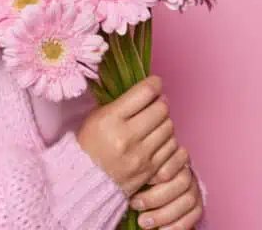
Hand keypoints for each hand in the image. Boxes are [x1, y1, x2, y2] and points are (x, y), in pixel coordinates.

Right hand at [76, 76, 175, 195]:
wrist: (88, 179)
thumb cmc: (90, 143)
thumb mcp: (96, 117)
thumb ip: (121, 104)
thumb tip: (147, 92)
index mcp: (110, 119)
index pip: (144, 93)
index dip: (154, 84)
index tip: (155, 83)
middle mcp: (127, 136)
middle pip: (161, 109)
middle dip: (161, 102)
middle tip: (156, 103)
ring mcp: (141, 154)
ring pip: (169, 127)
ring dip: (165, 121)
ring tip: (156, 121)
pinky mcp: (152, 169)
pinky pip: (172, 147)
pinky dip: (168, 139)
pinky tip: (159, 138)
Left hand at [131, 147, 203, 228]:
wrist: (153, 195)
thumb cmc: (138, 181)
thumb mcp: (136, 174)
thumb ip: (135, 173)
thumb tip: (122, 180)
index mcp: (172, 158)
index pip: (173, 159)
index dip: (159, 171)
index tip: (141, 181)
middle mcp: (186, 172)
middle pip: (181, 181)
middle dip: (155, 196)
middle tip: (134, 205)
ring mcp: (194, 189)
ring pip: (188, 200)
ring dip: (164, 213)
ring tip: (142, 222)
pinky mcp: (198, 205)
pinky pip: (194, 215)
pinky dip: (178, 225)